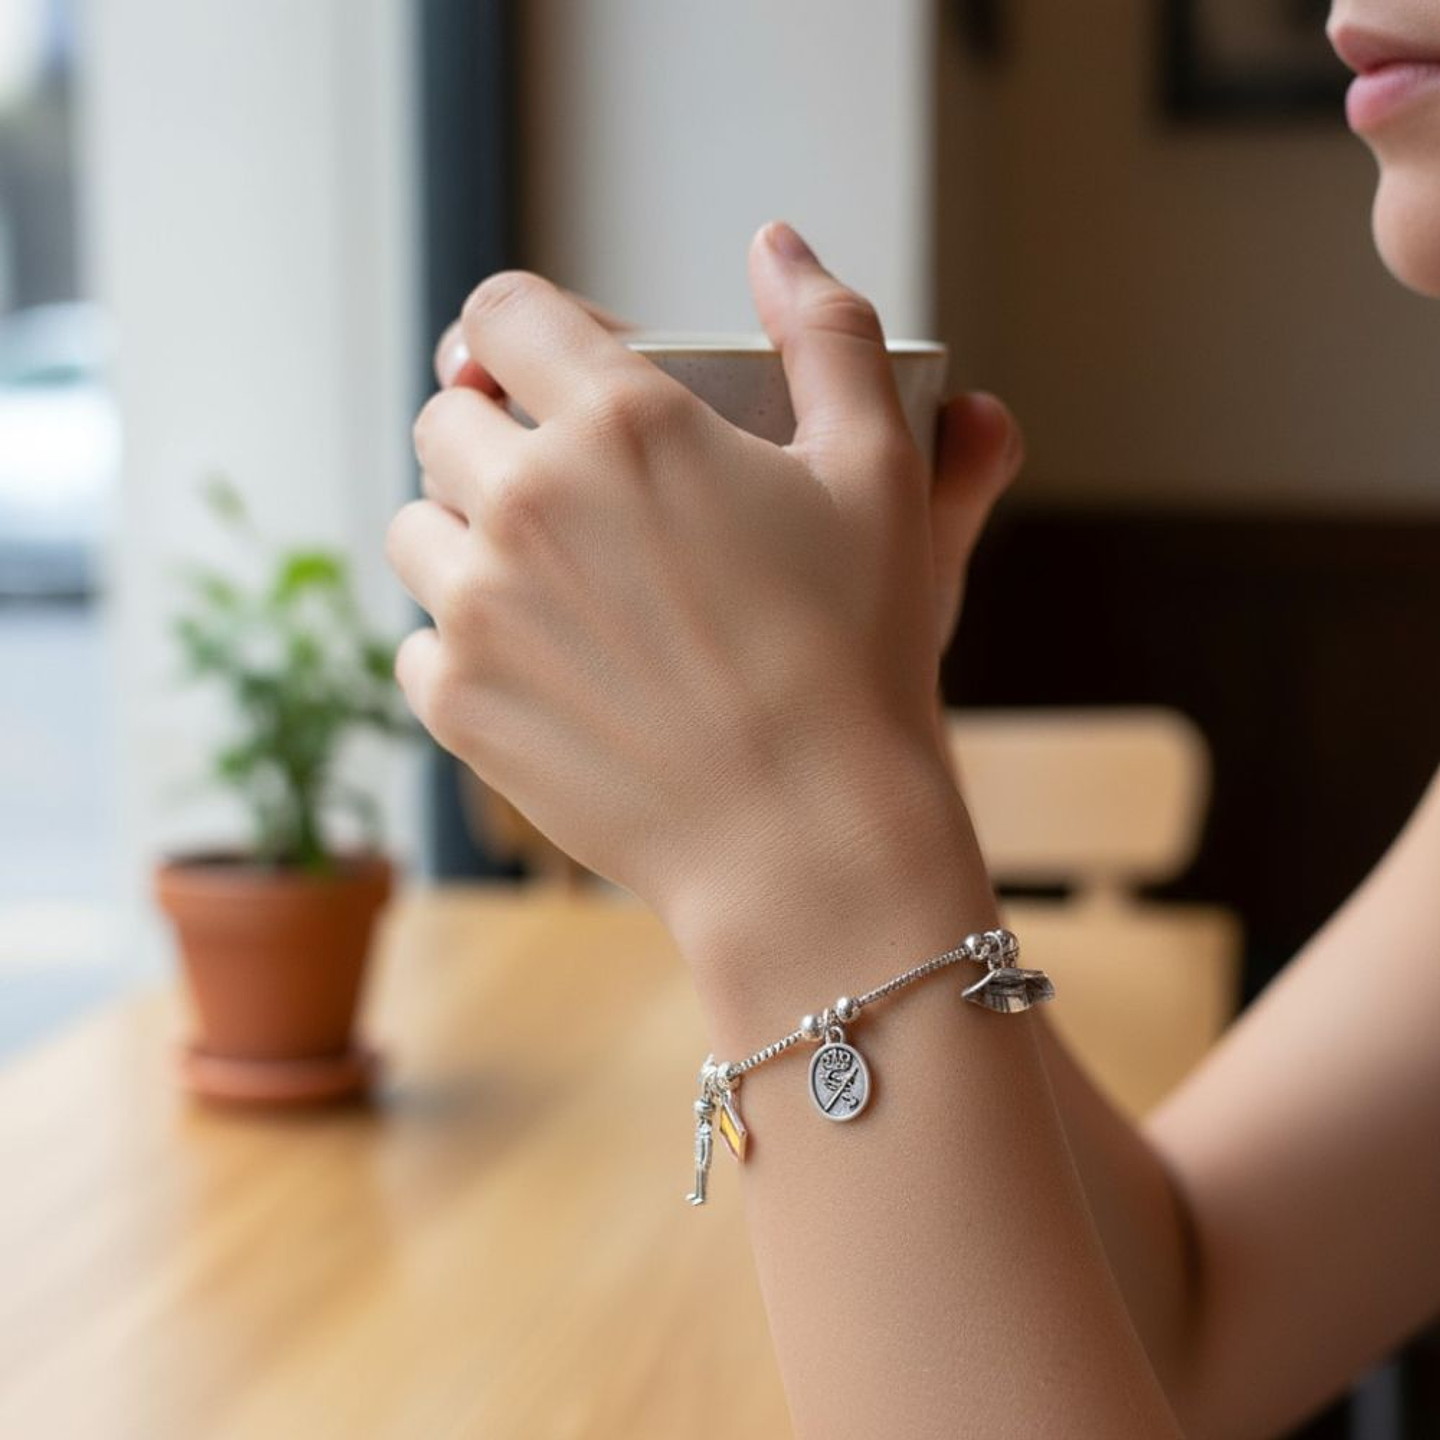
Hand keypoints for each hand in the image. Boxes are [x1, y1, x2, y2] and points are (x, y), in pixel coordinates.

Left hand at [386, 223, 996, 929]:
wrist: (809, 833)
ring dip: (464, 536)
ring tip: (549, 582)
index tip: (549, 371)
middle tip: (567, 491)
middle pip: (443, 420)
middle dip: (492, 436)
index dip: (520, 331)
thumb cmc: (856, 654)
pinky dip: (464, 644)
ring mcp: (478, 607)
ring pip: (413, 527)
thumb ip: (829, 335)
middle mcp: (525, 500)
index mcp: (619, 420)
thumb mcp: (877, 472)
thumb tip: (776, 243)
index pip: (499, 314)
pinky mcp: (457, 703)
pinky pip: (417, 640)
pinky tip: (545, 670)